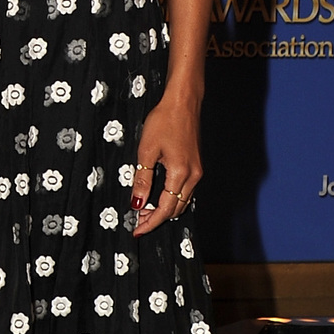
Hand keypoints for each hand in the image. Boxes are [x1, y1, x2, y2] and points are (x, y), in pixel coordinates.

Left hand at [130, 91, 201, 237]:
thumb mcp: (146, 151)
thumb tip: (137, 203)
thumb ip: (142, 179)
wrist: (182, 102)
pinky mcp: (196, 165)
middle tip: (137, 221)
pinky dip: (172, 199)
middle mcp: (193, 176)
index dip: (150, 222)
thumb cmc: (164, 120)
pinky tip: (158, 197)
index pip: (165, 208)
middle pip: (176, 209)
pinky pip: (185, 191)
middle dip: (157, 218)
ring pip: (182, 201)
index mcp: (180, 174)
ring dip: (165, 209)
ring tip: (144, 211)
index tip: (137, 230)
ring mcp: (197, 171)